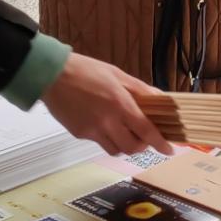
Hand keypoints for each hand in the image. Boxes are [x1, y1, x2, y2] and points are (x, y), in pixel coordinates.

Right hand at [40, 54, 172, 155]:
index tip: (169, 149)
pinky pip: (99, 143)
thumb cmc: (86, 70)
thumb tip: (161, 99)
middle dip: (142, 145)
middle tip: (143, 136)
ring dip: (124, 144)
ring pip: (115, 150)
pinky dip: (106, 137)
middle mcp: (107, 122)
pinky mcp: (79, 134)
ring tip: (123, 131)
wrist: (51, 75)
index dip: (160, 143)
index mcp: (120, 104)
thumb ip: (140, 90)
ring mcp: (92, 131)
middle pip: (132, 147)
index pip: (146, 131)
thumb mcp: (117, 74)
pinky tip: (102, 123)